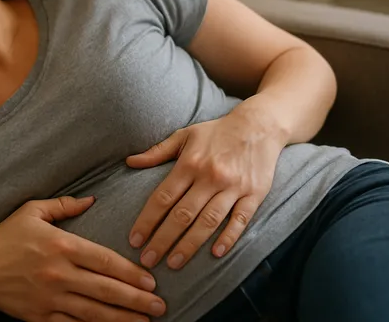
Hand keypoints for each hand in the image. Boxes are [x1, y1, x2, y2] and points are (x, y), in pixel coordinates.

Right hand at [0, 196, 165, 320]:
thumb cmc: (5, 237)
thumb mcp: (32, 211)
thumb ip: (64, 205)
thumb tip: (92, 199)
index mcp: (62, 245)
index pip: (105, 261)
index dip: (131, 272)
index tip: (150, 280)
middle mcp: (60, 274)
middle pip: (107, 289)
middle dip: (137, 300)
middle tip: (160, 306)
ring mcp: (51, 298)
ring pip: (95, 312)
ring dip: (123, 318)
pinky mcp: (41, 317)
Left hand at [125, 109, 284, 270]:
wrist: (259, 125)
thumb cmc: (216, 132)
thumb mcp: (184, 135)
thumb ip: (157, 152)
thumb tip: (129, 162)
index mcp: (190, 163)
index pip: (163, 197)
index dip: (147, 221)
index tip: (134, 240)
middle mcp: (210, 177)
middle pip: (182, 214)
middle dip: (162, 240)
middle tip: (147, 260)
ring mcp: (233, 187)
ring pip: (208, 221)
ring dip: (190, 245)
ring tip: (173, 263)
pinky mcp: (254, 194)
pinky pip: (240, 220)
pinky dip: (228, 237)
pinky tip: (215, 254)